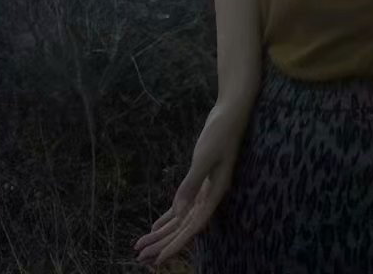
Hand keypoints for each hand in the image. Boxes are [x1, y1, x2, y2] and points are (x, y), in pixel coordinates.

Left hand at [134, 97, 251, 265]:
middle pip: (185, 226)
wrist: (231, 113)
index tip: (159, 260)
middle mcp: (210, 195)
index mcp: (215, 193)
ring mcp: (206, 188)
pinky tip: (156, 226)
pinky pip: (183, 205)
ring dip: (163, 232)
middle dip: (164, 243)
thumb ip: (191, 185)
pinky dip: (168, 216)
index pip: (193, 226)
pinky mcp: (200, 180)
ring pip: (182, 218)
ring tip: (142, 247)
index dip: (176, 244)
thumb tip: (179, 213)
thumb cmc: (220, 133)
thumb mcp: (203, 158)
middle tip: (141, 258)